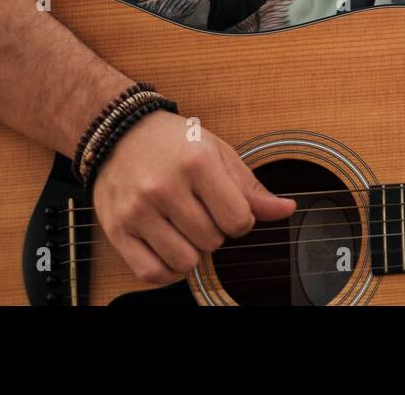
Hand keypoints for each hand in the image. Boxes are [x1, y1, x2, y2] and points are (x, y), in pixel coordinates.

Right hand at [91, 110, 296, 284]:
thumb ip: (251, 188)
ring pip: (184, 261)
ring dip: (192, 252)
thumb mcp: (219, 153)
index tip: (228, 208)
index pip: (238, 220)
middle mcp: (164, 187)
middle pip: (212, 242)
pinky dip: (167, 270)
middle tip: (201, 211)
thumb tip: (287, 210)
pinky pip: (150, 272)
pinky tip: (170, 250)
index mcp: (197, 163)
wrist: (120, 131)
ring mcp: (137, 210)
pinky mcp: (116, 228)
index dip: (241, 219)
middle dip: (214, 232)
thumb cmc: (175, 142)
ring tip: (184, 228)